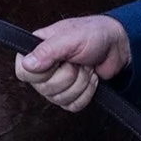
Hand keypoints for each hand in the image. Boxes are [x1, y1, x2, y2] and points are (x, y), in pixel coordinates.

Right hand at [14, 15, 130, 111]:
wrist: (117, 45)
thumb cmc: (93, 34)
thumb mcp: (70, 37)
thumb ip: (47, 51)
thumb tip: (26, 64)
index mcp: (36, 50)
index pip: (24, 73)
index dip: (42, 72)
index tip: (58, 61)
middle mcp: (43, 68)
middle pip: (44, 89)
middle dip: (69, 76)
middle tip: (77, 60)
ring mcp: (56, 84)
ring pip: (59, 99)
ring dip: (80, 83)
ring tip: (85, 66)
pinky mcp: (71, 95)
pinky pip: (72, 106)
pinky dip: (86, 93)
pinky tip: (91, 78)